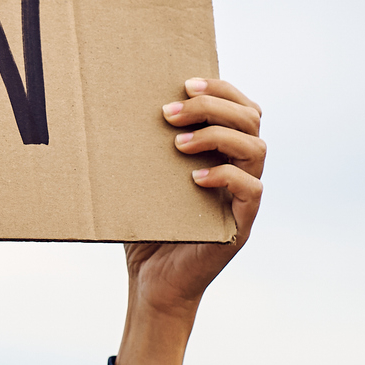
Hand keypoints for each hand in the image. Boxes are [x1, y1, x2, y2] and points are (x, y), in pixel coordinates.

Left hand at [114, 77, 264, 364]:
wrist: (152, 282)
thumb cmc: (145, 226)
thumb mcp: (144, 177)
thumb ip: (143, 145)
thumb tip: (108, 102)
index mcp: (222, 151)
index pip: (240, 105)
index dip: (221, 88)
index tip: (185, 82)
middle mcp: (239, 169)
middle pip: (251, 118)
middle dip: (214, 105)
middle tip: (171, 111)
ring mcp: (243, 197)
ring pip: (256, 147)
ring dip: (217, 135)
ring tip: (177, 143)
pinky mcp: (241, 225)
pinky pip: (252, 189)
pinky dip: (225, 176)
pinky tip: (193, 178)